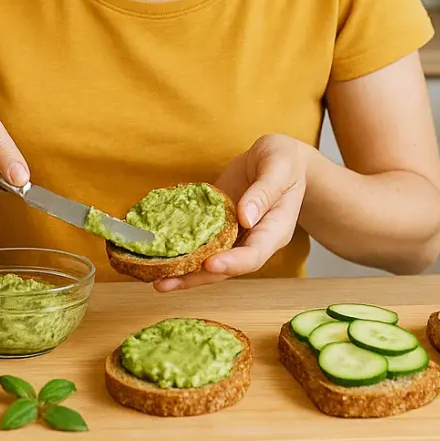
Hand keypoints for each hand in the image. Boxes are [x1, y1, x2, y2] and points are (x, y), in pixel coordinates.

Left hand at [154, 134, 309, 291]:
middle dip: (196, 277)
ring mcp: (234, 235)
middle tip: (165, 282)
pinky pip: (200, 241)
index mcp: (274, 231)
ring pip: (209, 260)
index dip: (232, 263)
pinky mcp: (218, 226)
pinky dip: (180, 249)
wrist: (278, 158)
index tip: (210, 264)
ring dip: (183, 271)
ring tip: (154, 279)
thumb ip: (264, 192)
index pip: (254, 255)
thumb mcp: (279, 168)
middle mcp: (253, 241)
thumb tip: (245, 217)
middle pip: (225, 268)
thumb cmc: (285, 161)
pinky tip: (157, 254)